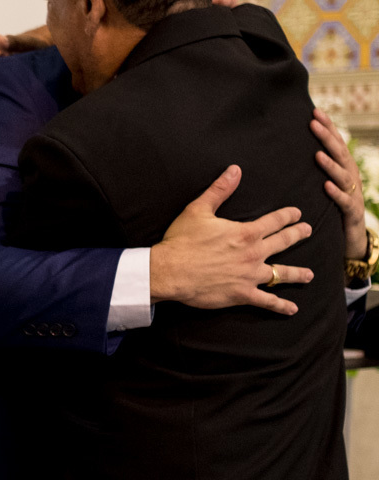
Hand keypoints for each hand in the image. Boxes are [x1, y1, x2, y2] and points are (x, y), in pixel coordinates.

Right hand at [149, 165, 313, 314]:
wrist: (170, 271)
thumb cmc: (182, 240)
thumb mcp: (198, 210)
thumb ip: (219, 190)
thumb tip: (235, 170)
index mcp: (245, 232)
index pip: (274, 221)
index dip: (287, 215)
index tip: (296, 213)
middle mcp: (254, 253)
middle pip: (283, 242)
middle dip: (297, 235)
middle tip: (308, 231)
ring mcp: (250, 275)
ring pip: (281, 274)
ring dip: (298, 274)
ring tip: (309, 275)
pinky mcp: (242, 294)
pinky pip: (267, 301)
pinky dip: (280, 306)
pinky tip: (292, 309)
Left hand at [311, 108, 367, 259]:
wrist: (351, 239)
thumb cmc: (332, 209)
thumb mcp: (323, 185)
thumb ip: (312, 170)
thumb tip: (288, 152)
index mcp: (343, 168)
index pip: (336, 143)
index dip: (328, 127)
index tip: (314, 111)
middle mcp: (350, 177)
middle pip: (340, 153)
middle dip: (327, 137)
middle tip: (313, 123)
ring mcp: (353, 194)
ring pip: (343, 175)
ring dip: (330, 164)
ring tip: (317, 154)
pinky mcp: (352, 212)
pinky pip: (344, 201)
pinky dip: (335, 193)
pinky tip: (325, 186)